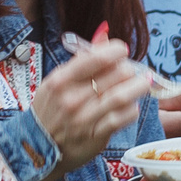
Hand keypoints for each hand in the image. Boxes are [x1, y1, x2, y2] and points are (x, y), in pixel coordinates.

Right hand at [33, 38, 150, 169]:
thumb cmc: (51, 110)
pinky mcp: (95, 136)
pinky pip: (123, 117)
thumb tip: (105, 32)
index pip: (97, 57)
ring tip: (144, 83)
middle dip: (129, 69)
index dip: (116, 51)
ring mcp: (83, 119)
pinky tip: (131, 106)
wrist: (36, 148)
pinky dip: (132, 109)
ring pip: (122, 96)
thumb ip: (83, 58)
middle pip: (115, 75)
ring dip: (138, 87)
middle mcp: (71, 98)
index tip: (122, 51)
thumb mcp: (59, 81)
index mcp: (61, 80)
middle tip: (131, 70)